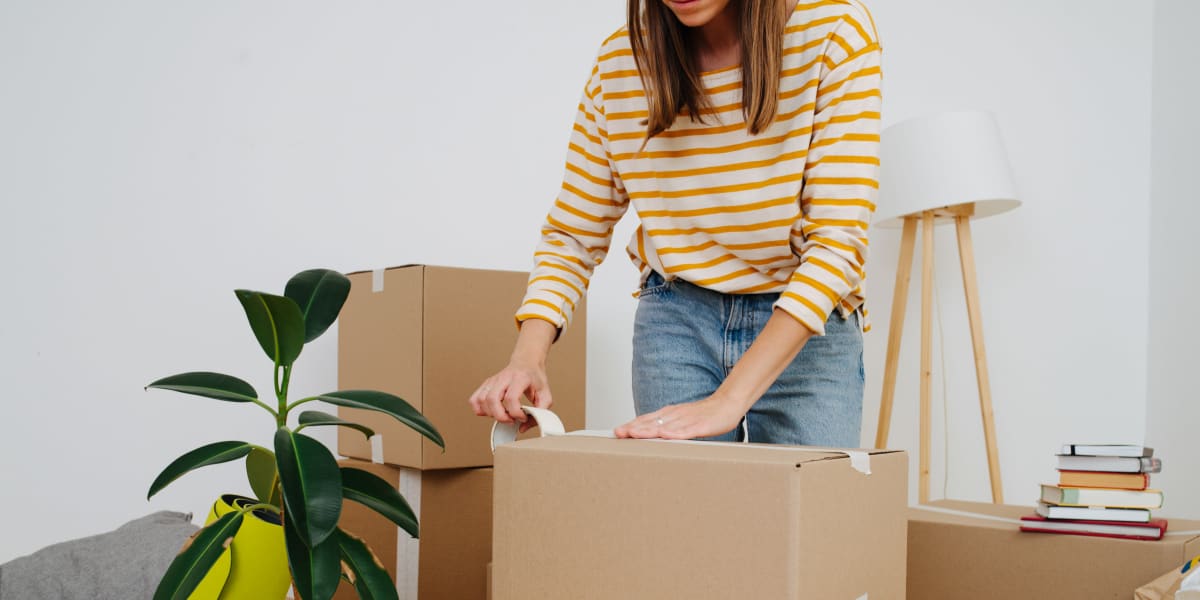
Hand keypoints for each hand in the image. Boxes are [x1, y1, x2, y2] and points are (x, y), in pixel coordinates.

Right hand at [469, 318, 556, 432]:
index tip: (523, 417)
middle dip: (501, 416)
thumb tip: (523, 427)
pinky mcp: (486, 384)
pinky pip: (474, 399)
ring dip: (490, 414)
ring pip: (481, 399)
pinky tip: (490, 412)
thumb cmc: (535, 379)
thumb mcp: (545, 395)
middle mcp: (504, 378)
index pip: (511, 398)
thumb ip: (541, 412)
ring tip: (502, 415)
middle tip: (511, 420)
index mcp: (520, 378)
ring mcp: (493, 380)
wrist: (527, 362)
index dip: (516, 413)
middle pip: (493, 399)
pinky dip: (478, 409)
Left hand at [614, 393, 745, 439]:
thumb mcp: (682, 419)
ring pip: (665, 426)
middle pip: (651, 422)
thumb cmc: (705, 415)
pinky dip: (675, 433)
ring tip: (633, 434)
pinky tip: (665, 436)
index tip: (617, 432)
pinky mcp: (701, 425)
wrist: (728, 403)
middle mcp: (675, 415)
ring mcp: (687, 420)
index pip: (646, 420)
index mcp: (670, 414)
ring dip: (648, 430)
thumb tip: (652, 436)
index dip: (631, 425)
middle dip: (634, 428)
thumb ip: (668, 426)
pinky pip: (686, 430)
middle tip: (618, 434)